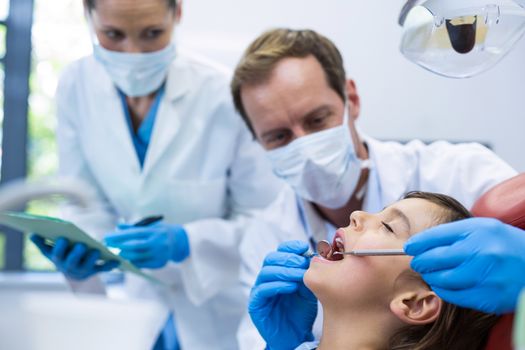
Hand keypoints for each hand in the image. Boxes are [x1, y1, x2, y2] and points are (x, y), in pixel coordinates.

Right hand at [30, 234, 118, 279]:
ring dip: (91, 258)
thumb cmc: (63, 255)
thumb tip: (32, 234)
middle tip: (81, 245)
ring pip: (87, 266)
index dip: (58, 247)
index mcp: (57, 259)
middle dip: (75, 253)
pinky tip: (117, 261)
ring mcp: (82, 270)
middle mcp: (68, 267)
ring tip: (95, 251)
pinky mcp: (94, 272)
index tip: (63, 238)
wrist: (74, 274)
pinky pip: (103, 269)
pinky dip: (110, 265)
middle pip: (71, 261)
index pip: (54, 254)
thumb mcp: (52, 250)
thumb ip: (43, 242)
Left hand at [104, 222, 188, 268]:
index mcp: (156, 232)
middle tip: (106, 246)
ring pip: (137, 257)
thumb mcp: (150, 225)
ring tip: (112, 253)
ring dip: (122, 256)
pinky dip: (130, 262)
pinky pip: (141, 265)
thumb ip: (134, 227)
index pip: (135, 234)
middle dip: (118, 246)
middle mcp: (159, 244)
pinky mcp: (159, 264)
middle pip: (135, 247)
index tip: (107, 237)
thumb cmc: (160, 231)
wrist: (179, 242)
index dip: (119, 236)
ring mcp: (160, 255)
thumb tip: (118, 227)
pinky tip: (122, 260)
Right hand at [249, 240, 317, 349]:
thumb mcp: (308, 291)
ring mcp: (259, 290)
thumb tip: (313, 259)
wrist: (295, 336)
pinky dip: (277, 286)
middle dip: (288, 258)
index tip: (304, 247)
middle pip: (270, 258)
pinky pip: (263, 290)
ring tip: (300, 275)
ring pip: (266, 272)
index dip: (290, 247)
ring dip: (284, 271)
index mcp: (278, 271)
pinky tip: (291, 287)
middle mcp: (266, 278)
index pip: (279, 252)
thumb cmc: (300, 313)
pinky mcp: (256, 304)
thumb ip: (308, 276)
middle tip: (302, 263)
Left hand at [405, 217, 524, 313]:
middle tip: (416, 262)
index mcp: (478, 231)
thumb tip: (422, 243)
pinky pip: (453, 296)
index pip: (435, 236)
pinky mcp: (488, 298)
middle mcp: (481, 253)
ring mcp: (485, 277)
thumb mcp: (485, 229)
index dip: (418, 243)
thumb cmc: (508, 246)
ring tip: (431, 274)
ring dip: (430, 277)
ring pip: (441, 279)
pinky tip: (443, 285)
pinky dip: (443, 290)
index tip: (409, 247)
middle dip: (420, 261)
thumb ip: (455, 234)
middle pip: (434, 259)